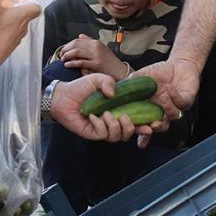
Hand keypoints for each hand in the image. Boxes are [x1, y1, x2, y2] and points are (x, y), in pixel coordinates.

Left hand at [50, 73, 167, 141]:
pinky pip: (103, 135)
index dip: (146, 123)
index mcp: (119, 108)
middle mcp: (114, 120)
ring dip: (115, 127)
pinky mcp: (94, 134)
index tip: (152, 122)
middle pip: (130, 133)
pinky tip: (94, 117)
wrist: (63, 96)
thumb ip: (108, 82)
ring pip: (118, 137)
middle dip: (133, 129)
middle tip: (126, 118)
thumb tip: (114, 94)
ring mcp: (104, 128)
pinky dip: (101, 126)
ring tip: (107, 114)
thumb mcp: (98, 79)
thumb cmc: (81, 87)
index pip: (137, 118)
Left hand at [60, 34, 128, 80]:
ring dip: (67, 56)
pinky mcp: (96, 64)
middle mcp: (96, 47)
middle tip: (61, 55)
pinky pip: (81, 62)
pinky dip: (72, 63)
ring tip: (63, 60)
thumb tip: (80, 36)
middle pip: (76, 45)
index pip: (78, 40)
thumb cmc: (110, 62)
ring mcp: (96, 55)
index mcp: (96, 42)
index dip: (68, 45)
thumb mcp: (101, 49)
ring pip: (77, 52)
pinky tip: (67, 65)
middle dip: (66, 50)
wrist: (120, 71)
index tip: (63, 50)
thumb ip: (90, 42)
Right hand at [134, 59, 200, 146]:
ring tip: (161, 96)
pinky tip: (169, 89)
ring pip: (171, 117)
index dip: (138, 131)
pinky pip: (181, 104)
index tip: (133, 129)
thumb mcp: (140, 77)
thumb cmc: (159, 72)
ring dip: (165, 108)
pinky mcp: (186, 101)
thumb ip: (128, 85)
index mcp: (149, 110)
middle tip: (150, 126)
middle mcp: (162, 112)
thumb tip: (114, 92)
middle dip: (153, 128)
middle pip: (158, 128)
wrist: (178, 64)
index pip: (143, 125)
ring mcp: (175, 108)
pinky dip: (174, 97)